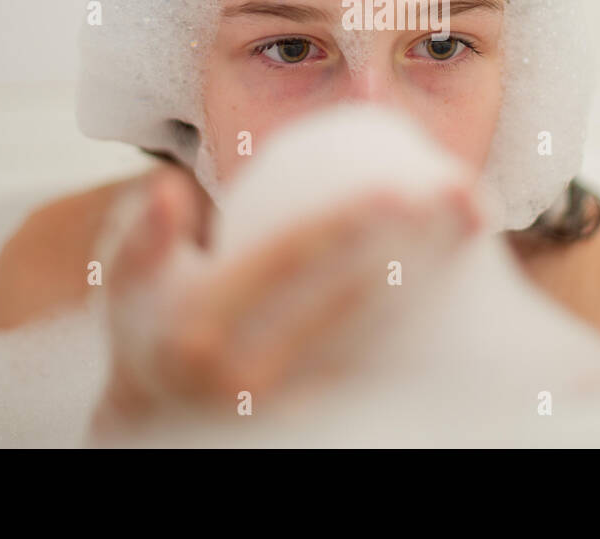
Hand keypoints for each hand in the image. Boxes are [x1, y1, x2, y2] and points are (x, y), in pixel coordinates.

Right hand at [89, 167, 481, 439]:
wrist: (156, 412)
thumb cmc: (149, 321)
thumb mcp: (127, 277)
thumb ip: (146, 231)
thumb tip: (168, 187)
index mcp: (204, 323)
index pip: (290, 261)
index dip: (347, 222)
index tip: (402, 188)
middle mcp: (249, 369)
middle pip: (351, 295)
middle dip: (413, 244)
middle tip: (463, 199)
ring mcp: (287, 398)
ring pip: (376, 330)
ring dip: (430, 279)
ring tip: (472, 229)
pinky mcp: (316, 410)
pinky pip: (378, 354)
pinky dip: (418, 315)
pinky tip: (454, 277)